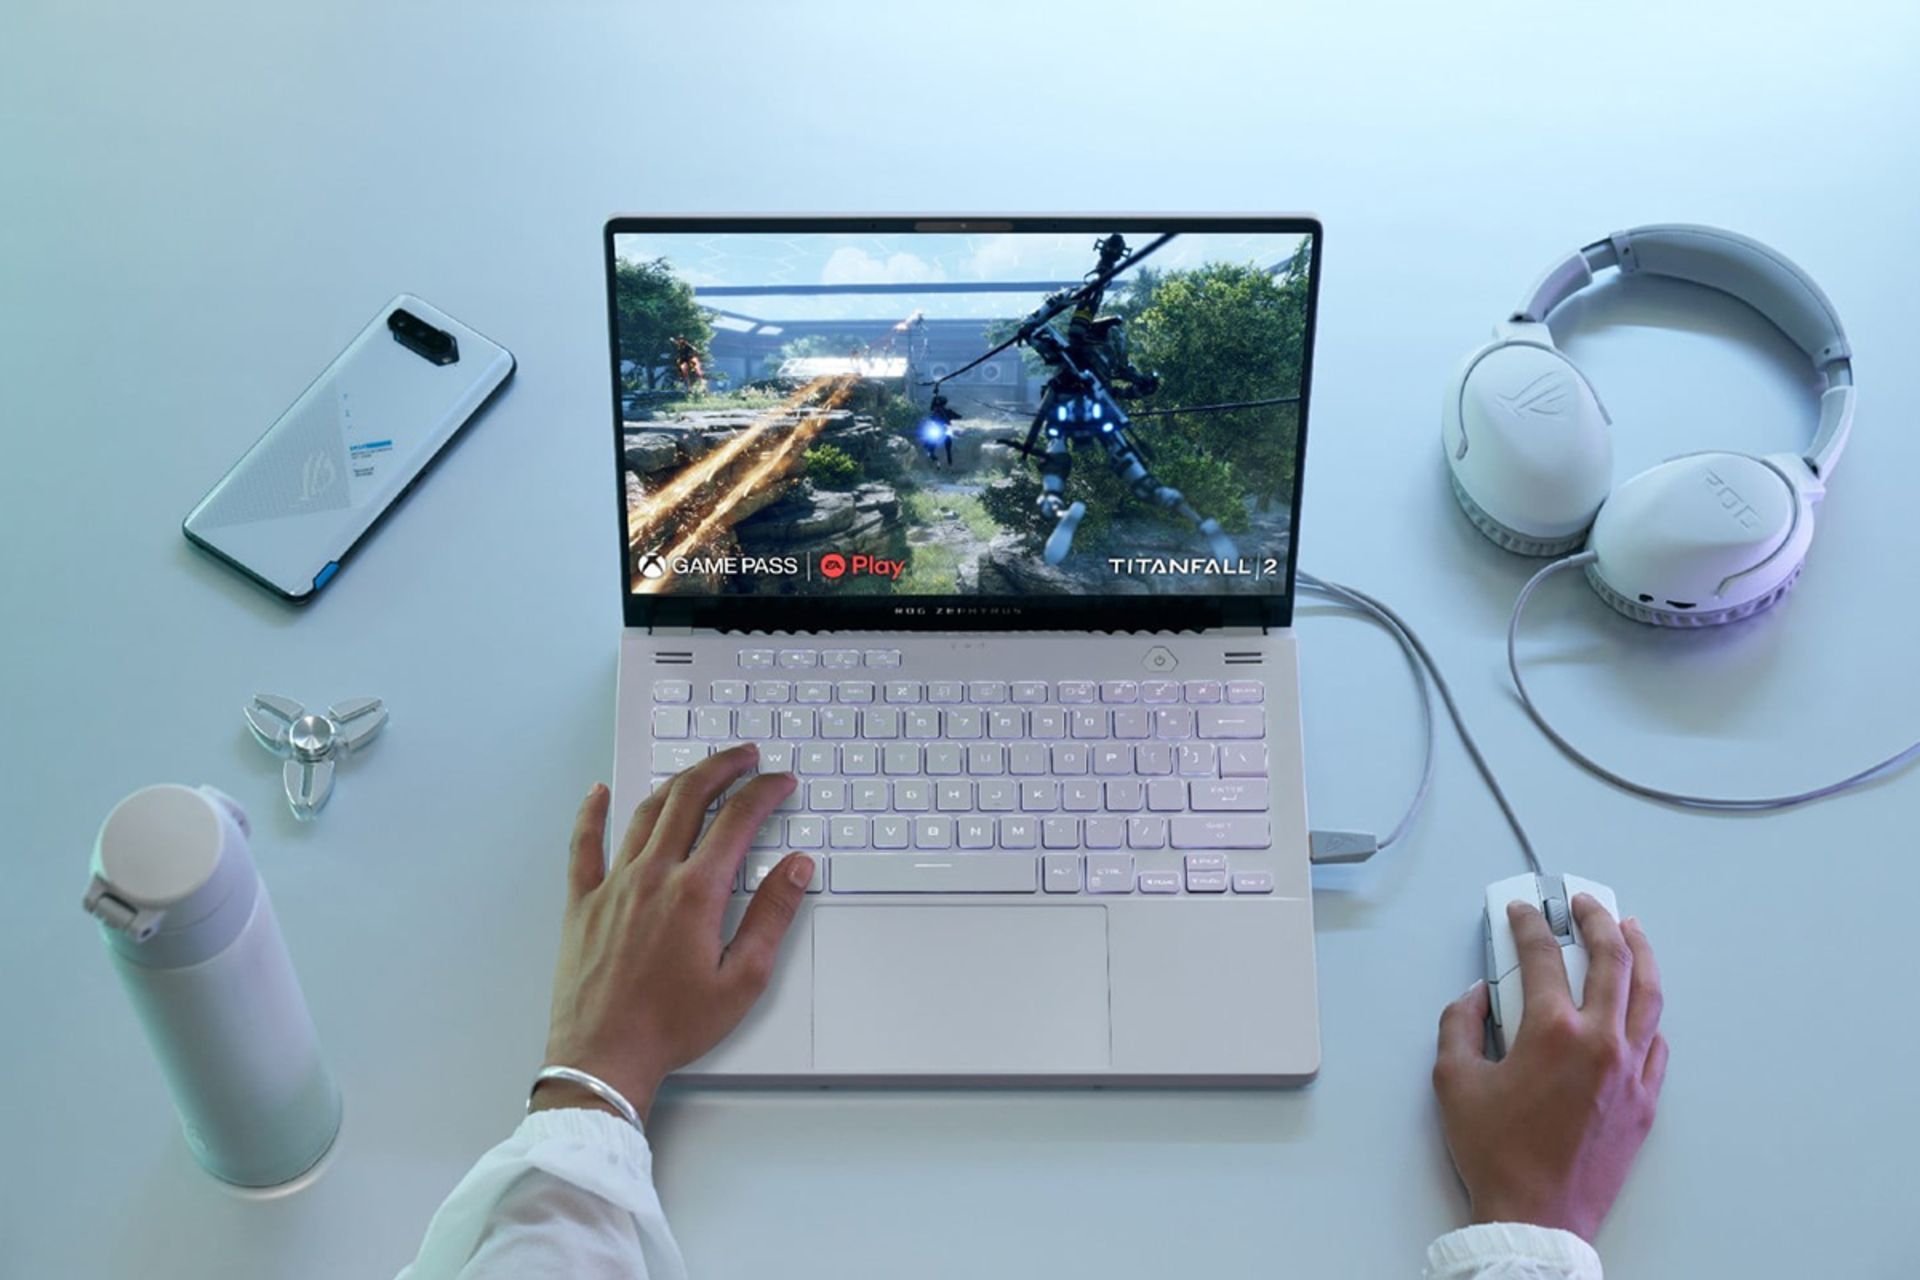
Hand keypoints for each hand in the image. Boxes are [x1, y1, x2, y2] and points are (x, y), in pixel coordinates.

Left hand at [532, 745, 811, 1122]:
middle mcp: (652, 877)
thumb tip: (796, 869)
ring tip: (699, 769)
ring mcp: (613, 885)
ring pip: (646, 812)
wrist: (604, 1057)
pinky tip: (599, 792)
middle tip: (746, 757)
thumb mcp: (742, 979)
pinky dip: (592, 812)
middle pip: (690, 799)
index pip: (737, 821)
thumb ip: (772, 916)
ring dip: (677, 782)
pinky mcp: (582, 902)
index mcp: (695, 893)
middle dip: (723, 768)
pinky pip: (583, 844)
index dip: (764, 793)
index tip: (780, 782)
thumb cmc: (671, 1026)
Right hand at [1432, 896, 1668, 1241]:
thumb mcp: (1454, 1080)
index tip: (1522, 912)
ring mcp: (1630, 1071)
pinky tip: (1638, 1005)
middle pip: (1612, 959)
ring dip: (1639, 954)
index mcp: (1553, 1032)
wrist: (1538, 1217)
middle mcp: (1601, 1043)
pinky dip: (1647, 1014)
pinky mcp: (1644, 1100)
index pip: (1543, 956)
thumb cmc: (1497, 1154)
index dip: (1528, 924)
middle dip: (1596, 920)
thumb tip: (1476, 998)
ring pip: (1649, 995)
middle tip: (1583, 902)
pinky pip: (1656, 1043)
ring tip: (1630, 931)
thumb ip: (1460, 1024)